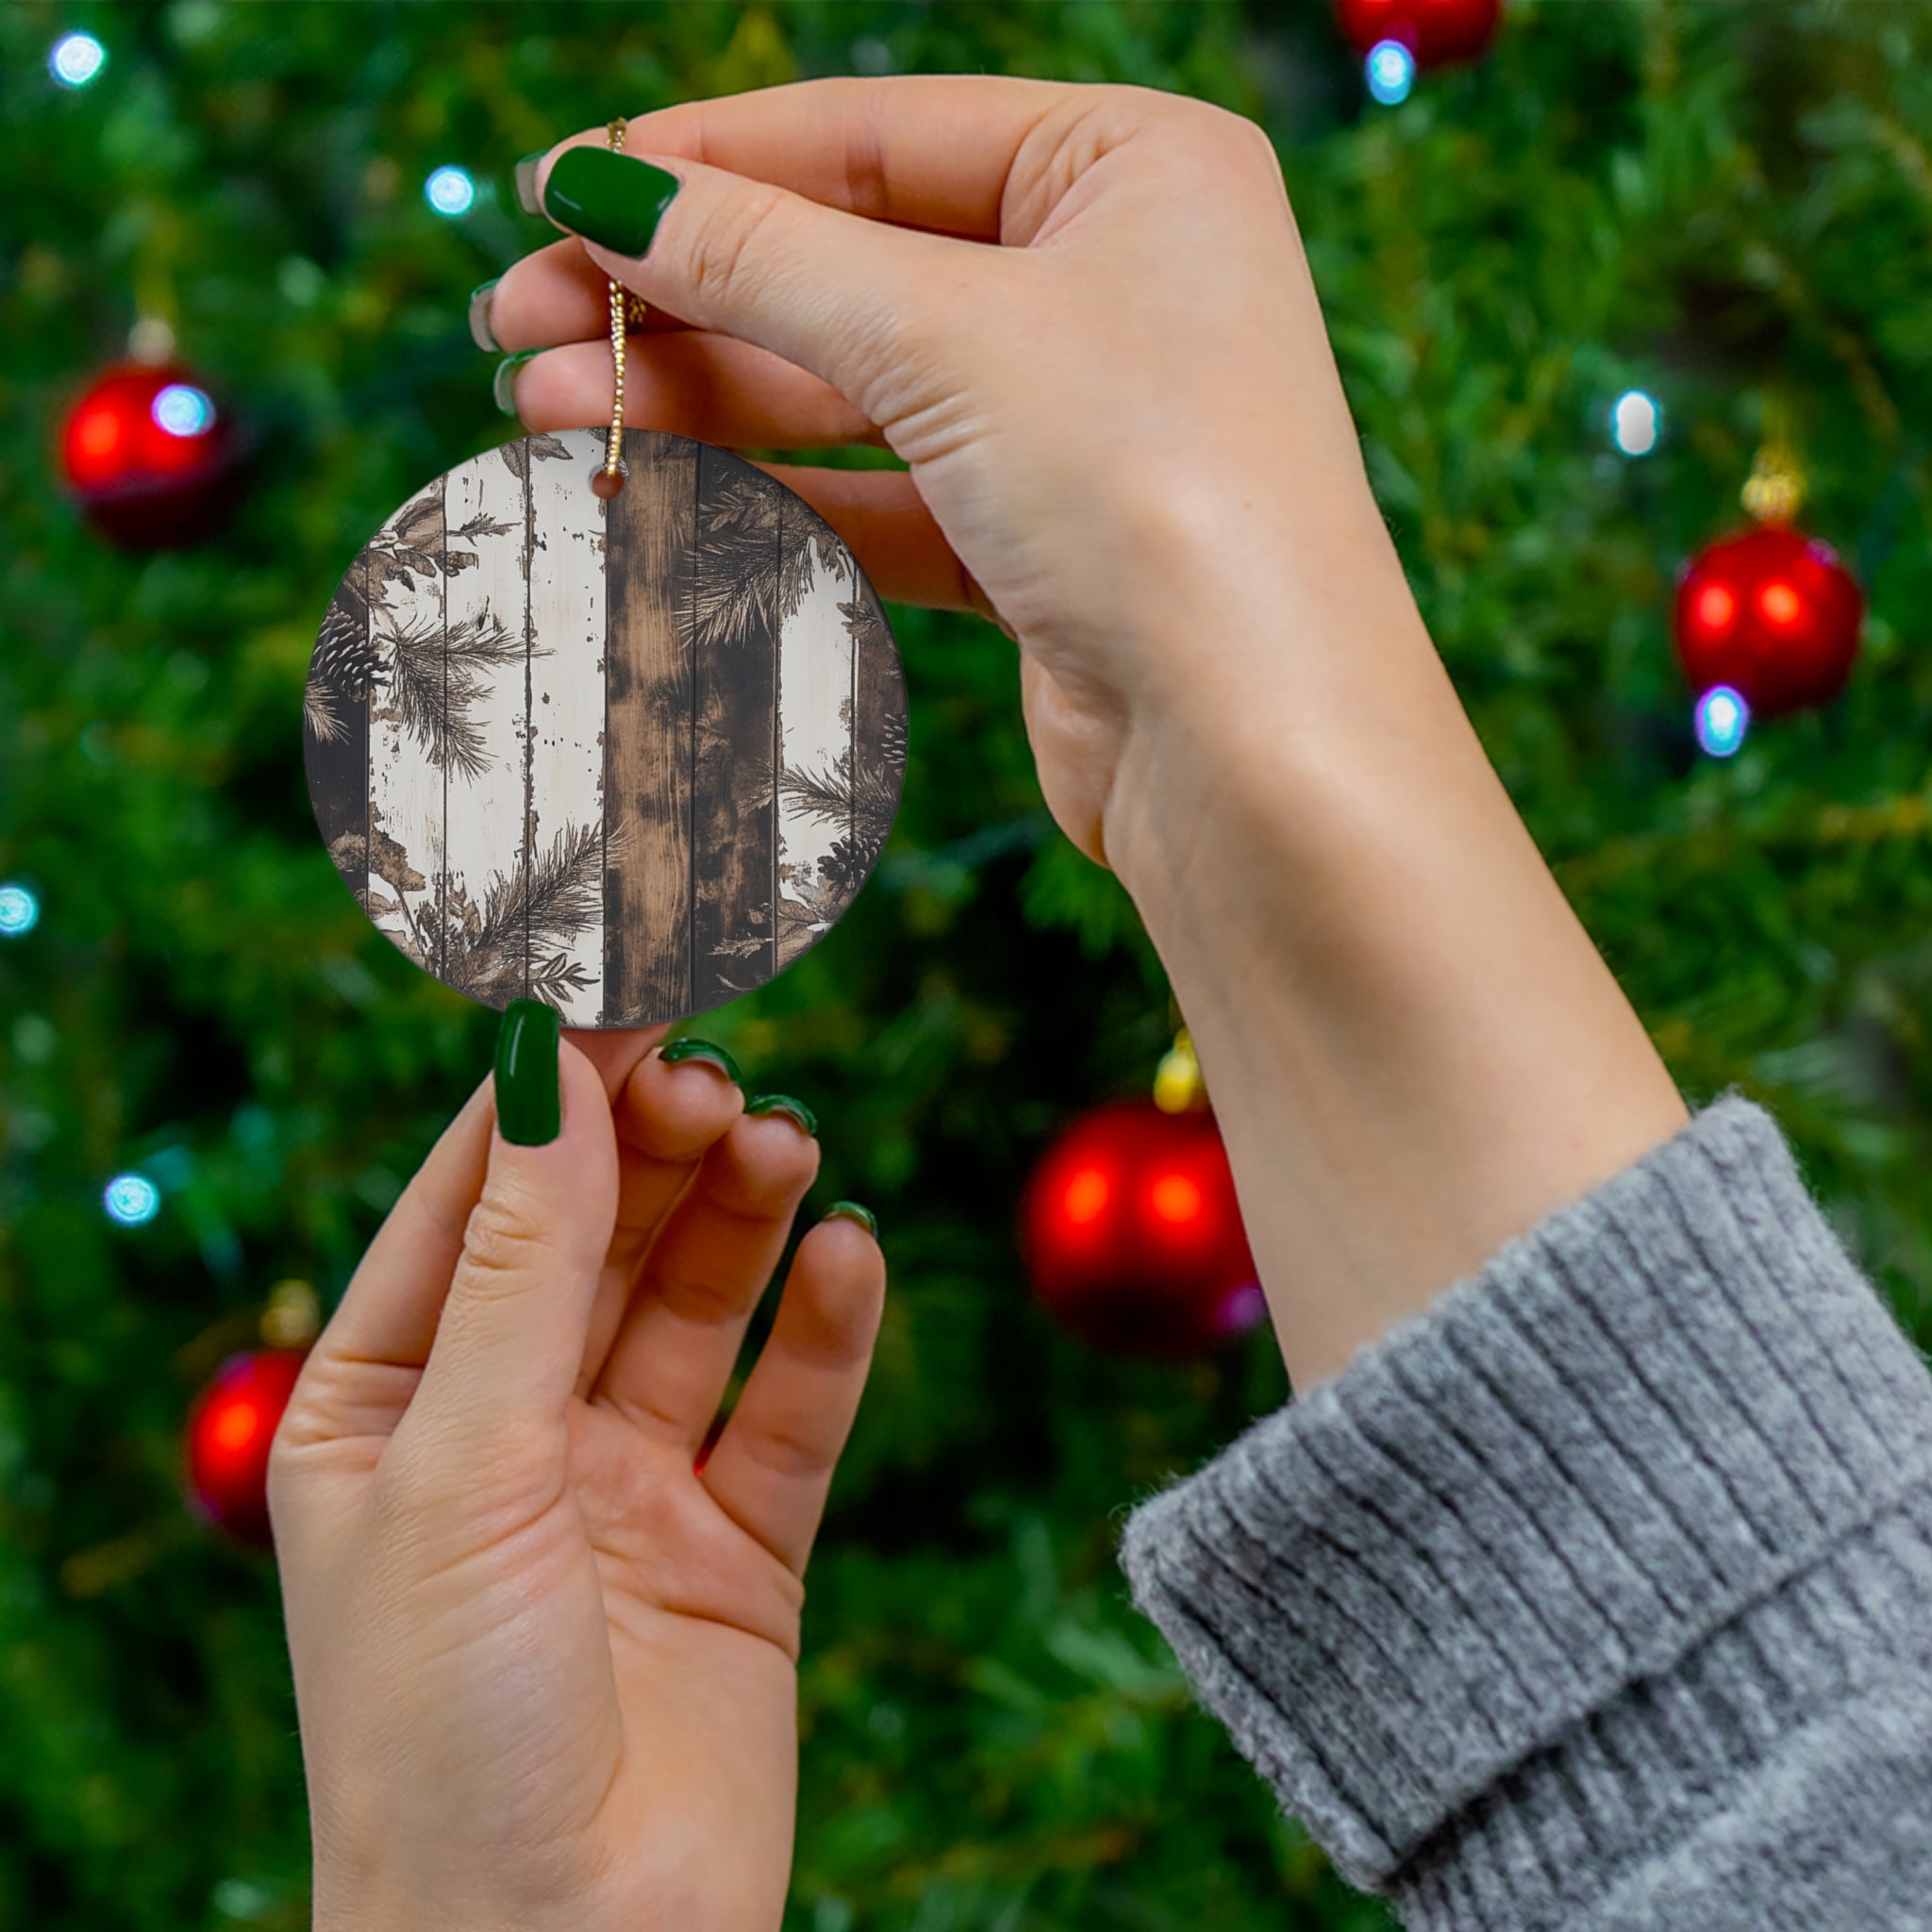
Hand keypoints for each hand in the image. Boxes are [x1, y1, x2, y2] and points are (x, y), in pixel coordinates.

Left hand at [269, 1024, 883, 1931]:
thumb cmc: (442, 1732)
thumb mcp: (462, 1466)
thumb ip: (523, 1262)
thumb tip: (551, 1065)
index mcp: (387, 1404)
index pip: (475, 1197)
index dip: (552, 1088)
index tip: (629, 983)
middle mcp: (508, 1431)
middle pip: (597, 1234)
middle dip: (655, 1147)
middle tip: (719, 1077)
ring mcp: (627, 1487)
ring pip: (697, 1304)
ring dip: (742, 1216)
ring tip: (785, 1144)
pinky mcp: (738, 1550)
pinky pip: (790, 1410)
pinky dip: (824, 1329)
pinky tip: (849, 1257)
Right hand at [485, 79, 1685, 1390]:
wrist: (1258, 753)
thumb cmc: (1155, 496)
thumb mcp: (944, 338)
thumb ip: (761, 258)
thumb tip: (595, 191)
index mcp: (1134, 168)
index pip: (874, 134)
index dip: (703, 164)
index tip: (554, 195)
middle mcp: (1115, 282)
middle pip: (849, 266)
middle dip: (678, 298)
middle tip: (515, 326)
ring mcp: (1080, 423)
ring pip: (852, 391)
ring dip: (699, 399)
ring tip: (545, 408)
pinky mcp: (1044, 548)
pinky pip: (881, 496)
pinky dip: (770, 495)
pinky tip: (648, 493)